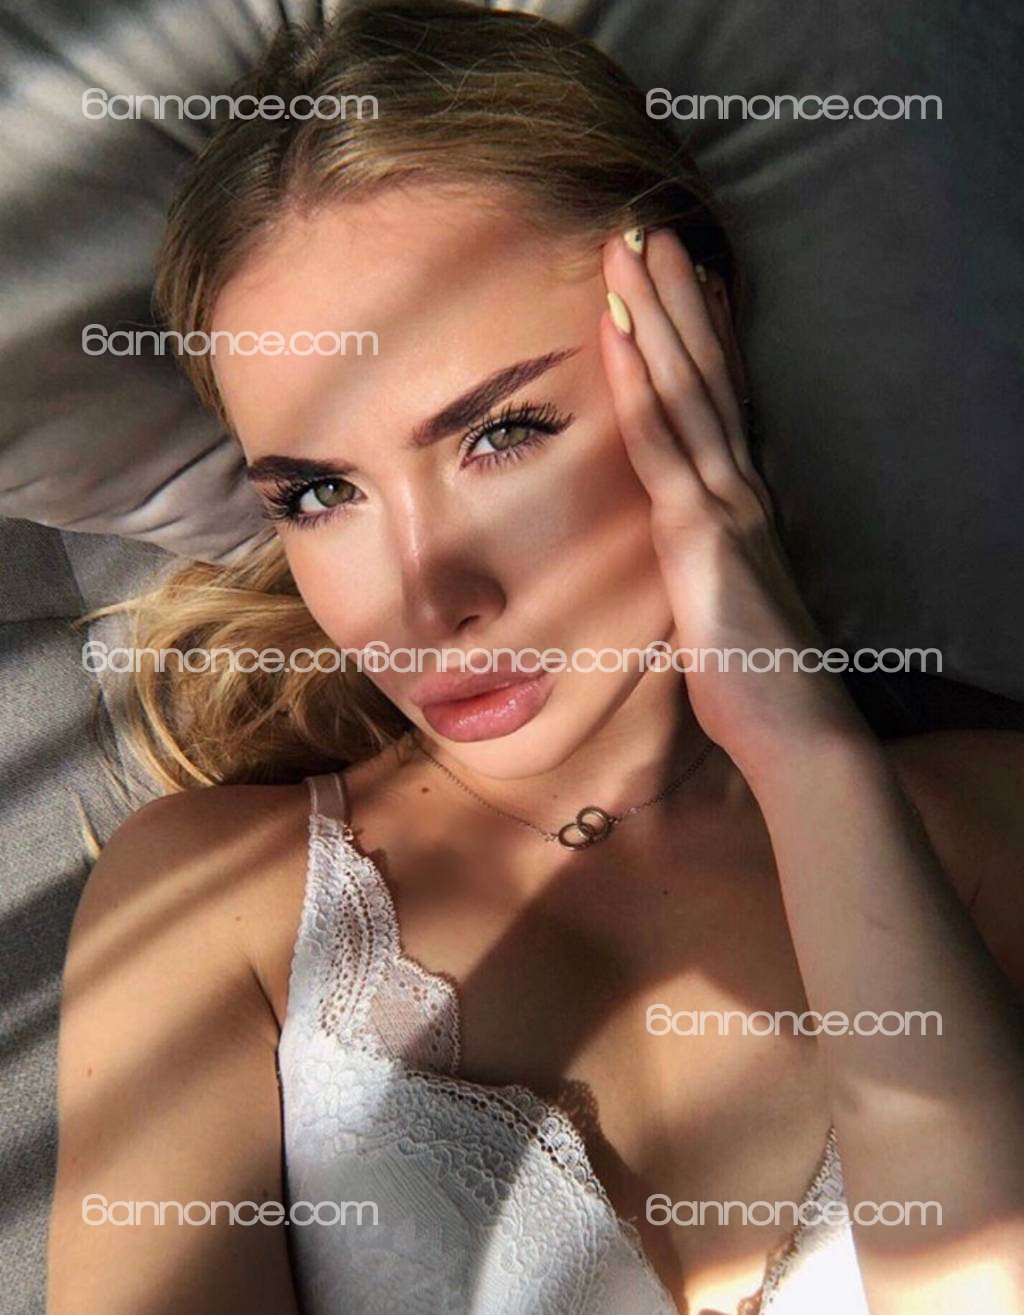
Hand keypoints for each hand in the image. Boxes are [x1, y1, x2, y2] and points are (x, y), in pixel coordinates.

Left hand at [599, 228, 866, 773]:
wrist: (792, 726)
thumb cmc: (754, 678)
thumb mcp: (718, 605)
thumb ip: (701, 565)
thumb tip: (683, 552)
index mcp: (741, 502)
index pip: (718, 403)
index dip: (700, 337)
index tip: (681, 281)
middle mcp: (738, 486)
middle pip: (704, 374)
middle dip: (675, 298)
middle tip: (646, 231)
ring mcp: (724, 501)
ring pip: (684, 388)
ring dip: (655, 312)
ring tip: (629, 247)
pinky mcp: (702, 529)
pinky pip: (660, 439)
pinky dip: (638, 378)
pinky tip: (618, 328)